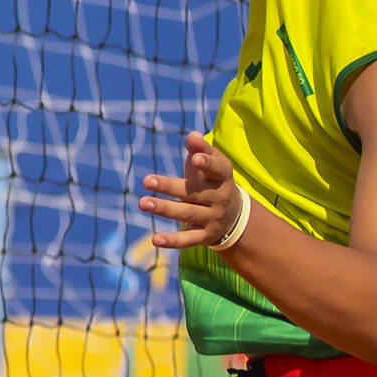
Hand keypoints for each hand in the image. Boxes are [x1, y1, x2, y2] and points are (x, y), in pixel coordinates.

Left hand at [140, 131, 241, 251]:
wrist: (234, 215)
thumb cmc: (212, 180)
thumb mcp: (212, 163)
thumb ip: (200, 148)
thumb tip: (192, 135)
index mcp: (222, 177)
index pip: (217, 169)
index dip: (207, 163)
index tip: (194, 158)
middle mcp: (220, 198)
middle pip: (194, 192)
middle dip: (170, 187)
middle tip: (146, 180)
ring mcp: (213, 218)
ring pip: (187, 214)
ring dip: (165, 209)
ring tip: (143, 202)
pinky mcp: (205, 236)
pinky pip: (188, 239)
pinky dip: (172, 241)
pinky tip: (155, 239)